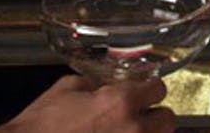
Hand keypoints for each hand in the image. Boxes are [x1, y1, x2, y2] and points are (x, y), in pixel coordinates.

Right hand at [0, 75, 173, 132]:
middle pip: (168, 120)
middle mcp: (133, 129)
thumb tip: (105, 84)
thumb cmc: (40, 124)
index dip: (149, 89)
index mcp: (121, 102)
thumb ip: (94, 82)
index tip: (143, 92)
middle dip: (155, 116)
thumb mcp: (66, 88)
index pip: (159, 88)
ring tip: (122, 132)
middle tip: (138, 117)